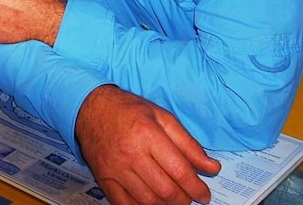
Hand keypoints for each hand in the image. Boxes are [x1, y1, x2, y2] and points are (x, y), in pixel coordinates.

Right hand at [76, 85, 221, 204]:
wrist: (90, 107)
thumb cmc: (127, 109)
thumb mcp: (162, 117)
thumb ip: (188, 144)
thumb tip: (212, 167)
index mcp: (148, 135)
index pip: (180, 171)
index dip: (197, 188)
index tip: (204, 194)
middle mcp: (131, 153)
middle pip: (166, 190)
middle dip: (184, 199)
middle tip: (190, 197)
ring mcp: (115, 168)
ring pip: (148, 201)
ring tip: (173, 199)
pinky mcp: (103, 177)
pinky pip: (124, 204)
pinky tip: (152, 203)